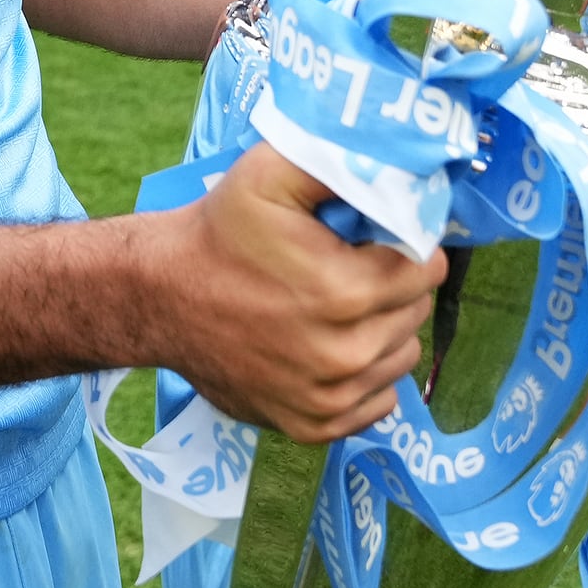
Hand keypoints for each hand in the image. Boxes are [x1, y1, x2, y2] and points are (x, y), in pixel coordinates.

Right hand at [149, 141, 444, 444]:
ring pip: (401, 356)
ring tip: (336, 306)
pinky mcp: (315, 427)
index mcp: (345, 291)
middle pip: (415, 311)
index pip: (427, 267)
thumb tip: (398, 166)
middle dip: (392, 285)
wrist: (160, 297)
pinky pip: (379, 401)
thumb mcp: (268, 172)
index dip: (404, 245)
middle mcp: (344, 355)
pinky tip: (327, 344)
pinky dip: (364, 374)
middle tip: (347, 266)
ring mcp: (329, 398)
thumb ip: (336, 160)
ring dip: (383, 329)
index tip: (370, 238)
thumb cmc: (220, 231)